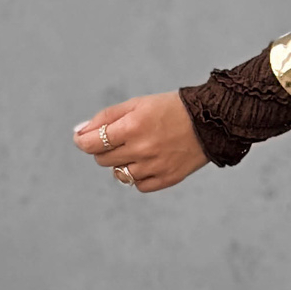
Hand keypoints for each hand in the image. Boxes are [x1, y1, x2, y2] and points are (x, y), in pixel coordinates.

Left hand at [72, 91, 208, 191]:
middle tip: (120, 139)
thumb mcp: (136, 104)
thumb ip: (105, 118)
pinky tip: (150, 162)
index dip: (82, 141)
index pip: (90, 144)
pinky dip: (139, 176)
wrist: (210, 121)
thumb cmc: (170, 109)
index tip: (83, 139)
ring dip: (123, 162)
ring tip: (139, 149)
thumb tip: (79, 133)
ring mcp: (155, 167)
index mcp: (132, 127)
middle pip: (102, 159)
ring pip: (120, 174)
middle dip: (104, 149)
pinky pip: (139, 185)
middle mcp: (142, 149)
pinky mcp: (167, 179)